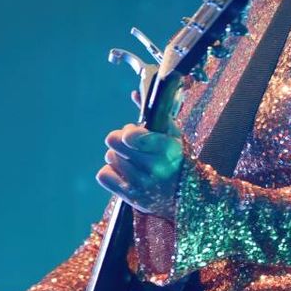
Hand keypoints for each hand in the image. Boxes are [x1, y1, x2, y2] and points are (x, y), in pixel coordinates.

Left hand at [96, 96, 183, 219]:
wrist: (186, 195)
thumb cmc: (175, 157)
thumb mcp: (172, 134)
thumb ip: (155, 113)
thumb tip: (134, 94)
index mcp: (168, 148)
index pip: (131, 137)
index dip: (127, 132)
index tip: (132, 134)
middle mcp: (156, 167)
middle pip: (114, 143)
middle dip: (120, 140)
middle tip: (130, 144)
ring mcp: (143, 184)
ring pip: (110, 157)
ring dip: (117, 156)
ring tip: (131, 160)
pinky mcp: (132, 197)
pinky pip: (103, 175)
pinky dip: (110, 172)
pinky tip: (123, 173)